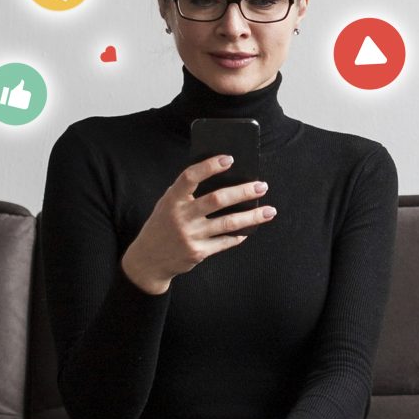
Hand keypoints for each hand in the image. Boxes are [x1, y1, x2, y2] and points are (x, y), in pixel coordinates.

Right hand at [130, 154, 276, 284]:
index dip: (209, 166)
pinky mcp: (198, 252)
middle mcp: (181, 217)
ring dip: (252, 216)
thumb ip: (186, 192)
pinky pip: (225, 242)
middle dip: (243, 192)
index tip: (229, 158)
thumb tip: (222, 177)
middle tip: (262, 186)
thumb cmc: (163, 224)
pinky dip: (239, 235)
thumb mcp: (167, 204)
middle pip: (217, 200)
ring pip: (228, 223)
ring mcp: (190, 236)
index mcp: (172, 199)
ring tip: (269, 211)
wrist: (148, 260)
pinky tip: (249, 230)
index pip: (190, 177)